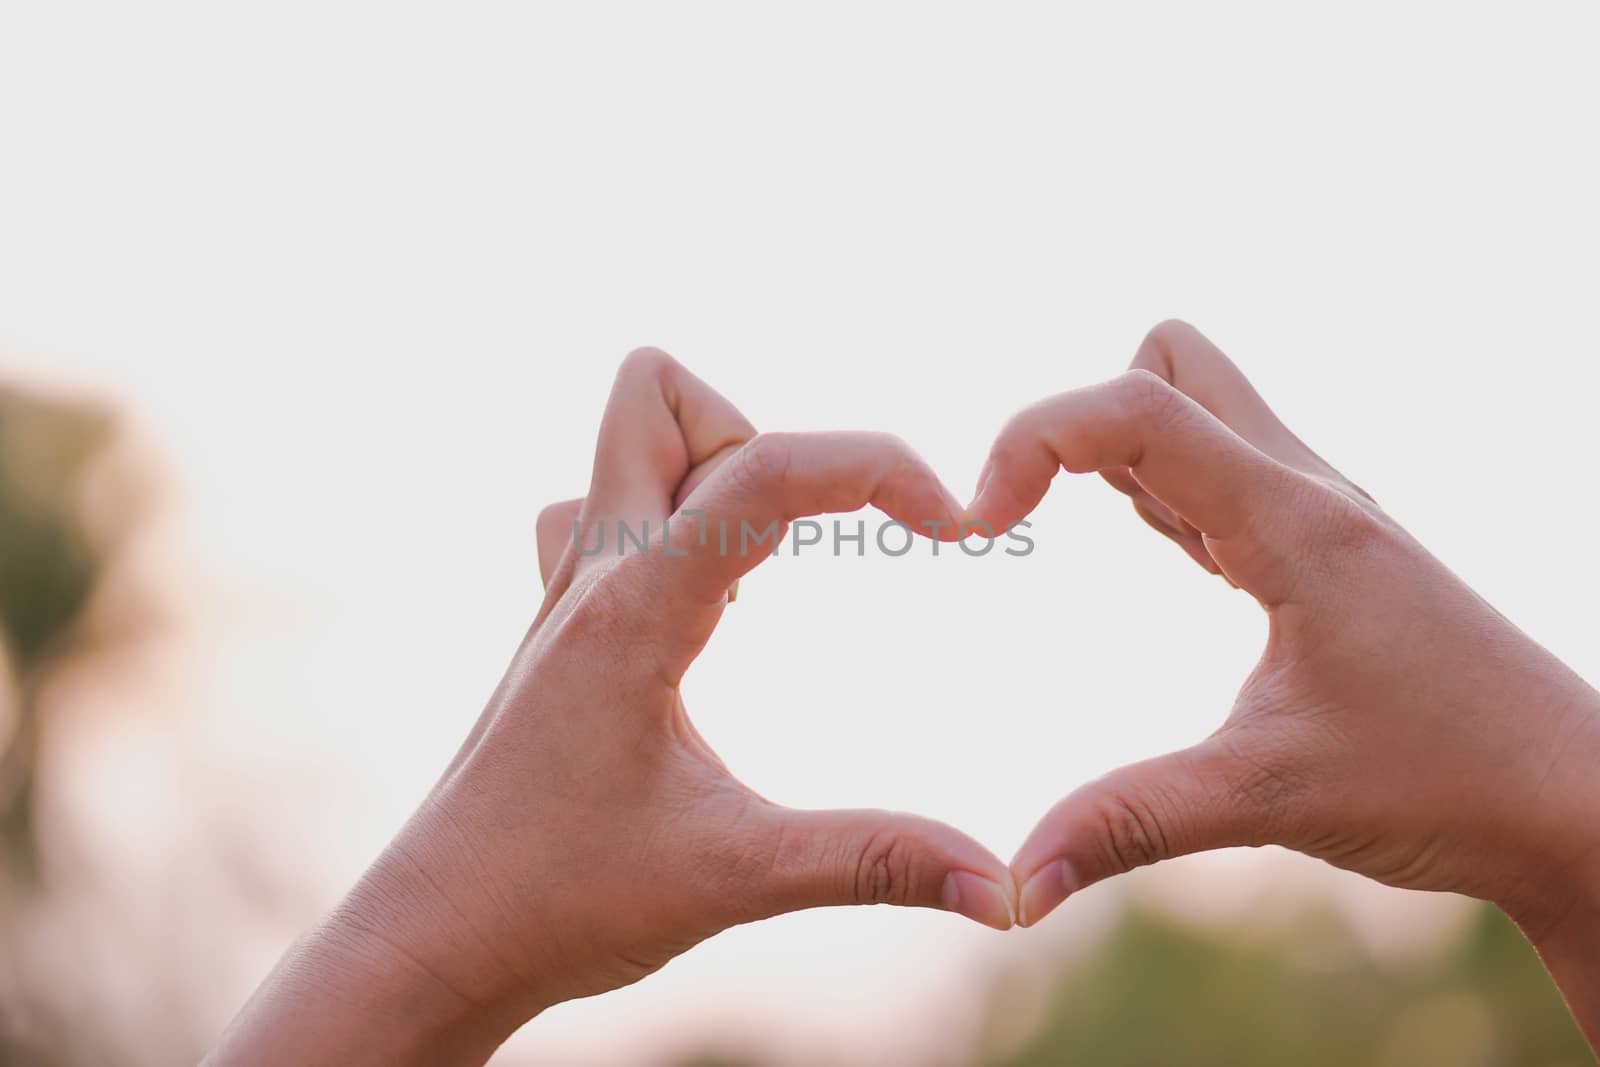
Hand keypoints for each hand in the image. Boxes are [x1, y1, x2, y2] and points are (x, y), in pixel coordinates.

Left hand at [207, 349, 1015, 1066]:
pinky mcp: (562, 628)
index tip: (954, 523)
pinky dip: (679, 522)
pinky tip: (715, 611)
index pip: (765, 467)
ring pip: (628, 444)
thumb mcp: (733, 877)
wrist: (431, 942)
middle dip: (766, 439)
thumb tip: (1005, 890)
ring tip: (767, 577)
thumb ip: (873, 863)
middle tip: (815, 548)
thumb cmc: (557, 904)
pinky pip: (612, 512)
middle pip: (659, 395)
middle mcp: (593, 576)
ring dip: (714, 471)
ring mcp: (567, 595)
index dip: (877, 465)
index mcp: (635, 610)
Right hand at [967, 321, 1599, 1042]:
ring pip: (1195, 413)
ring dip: (1114, 455)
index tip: (980, 526)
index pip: (1134, 406)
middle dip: (1077, 419)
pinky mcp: (1324, 555)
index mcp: (1292, 521)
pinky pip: (1219, 476)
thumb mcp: (1270, 799)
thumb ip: (1129, 824)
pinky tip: (1156, 557)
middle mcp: (1306, 492)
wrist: (1575, 802)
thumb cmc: (1451, 783)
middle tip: (1035, 515)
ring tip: (1061, 534)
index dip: (1031, 437)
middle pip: (1167, 365)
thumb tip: (1012, 884)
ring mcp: (1319, 518)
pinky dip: (1161, 493)